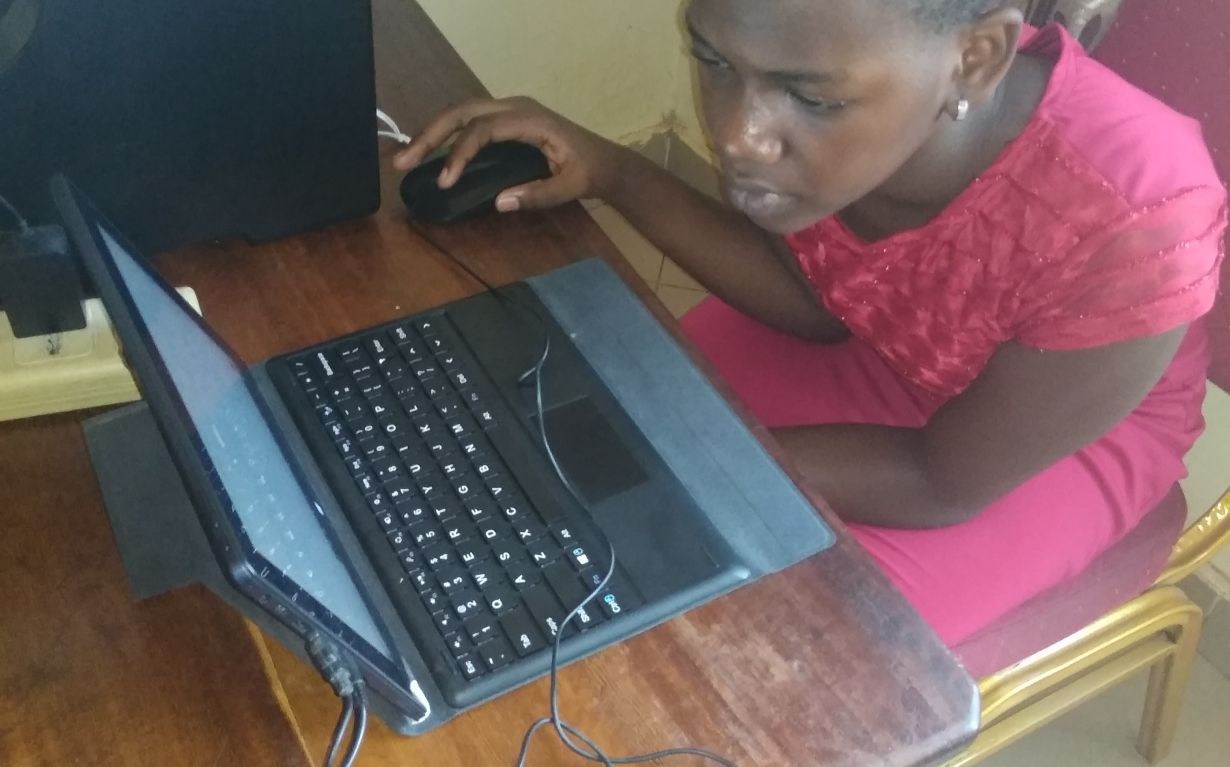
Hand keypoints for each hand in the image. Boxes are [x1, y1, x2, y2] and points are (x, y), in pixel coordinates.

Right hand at [392, 97, 623, 211]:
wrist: (604, 161)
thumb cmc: (588, 172)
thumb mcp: (569, 187)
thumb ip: (538, 195)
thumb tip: (499, 202)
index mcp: (529, 119)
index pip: (482, 129)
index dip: (459, 153)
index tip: (444, 181)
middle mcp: (514, 107)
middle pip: (461, 112)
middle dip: (430, 135)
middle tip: (402, 162)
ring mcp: (509, 110)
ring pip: (461, 113)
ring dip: (433, 133)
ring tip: (407, 158)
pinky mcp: (505, 120)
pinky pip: (470, 121)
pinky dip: (447, 135)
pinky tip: (431, 153)